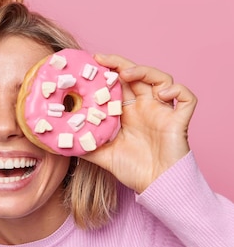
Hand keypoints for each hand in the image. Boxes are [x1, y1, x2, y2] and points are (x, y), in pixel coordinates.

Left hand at [86, 54, 196, 192]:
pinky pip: (187, 98)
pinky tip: (162, 93)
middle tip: (101, 59)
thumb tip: (59, 140)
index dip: (108, 72)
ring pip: (161, 79)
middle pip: (136, 75)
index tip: (90, 64)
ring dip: (145, 71)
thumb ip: (84, 145)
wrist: (156, 186)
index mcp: (128, 112)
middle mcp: (146, 107)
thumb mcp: (101, 154)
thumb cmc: (133, 171)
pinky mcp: (179, 120)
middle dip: (120, 64)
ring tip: (127, 74)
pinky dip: (177, 90)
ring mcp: (163, 111)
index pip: (118, 84)